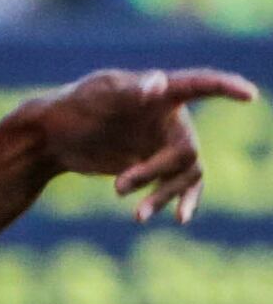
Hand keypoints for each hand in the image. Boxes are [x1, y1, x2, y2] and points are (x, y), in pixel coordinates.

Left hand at [22, 64, 255, 222]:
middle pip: (185, 151)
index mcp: (164, 92)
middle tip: (118, 188)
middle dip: (155, 172)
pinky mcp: (156, 166)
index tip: (249, 95)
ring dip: (164, 195)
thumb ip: (129, 89)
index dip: (226, 88)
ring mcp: (166, 143)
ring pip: (185, 174)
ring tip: (137, 216)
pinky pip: (180, 186)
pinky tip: (179, 219)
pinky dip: (180, 201)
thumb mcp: (99, 93)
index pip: (202, 84)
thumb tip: (158, 83)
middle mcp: (172, 118)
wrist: (54, 137)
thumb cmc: (75, 106)